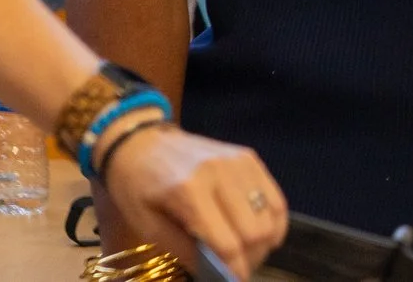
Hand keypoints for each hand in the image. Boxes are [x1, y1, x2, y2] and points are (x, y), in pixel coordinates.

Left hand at [99, 124, 287, 278]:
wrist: (141, 143)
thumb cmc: (136, 188)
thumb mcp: (147, 225)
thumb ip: (183, 249)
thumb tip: (215, 272)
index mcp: (189, 191)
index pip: (227, 243)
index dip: (234, 270)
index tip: (234, 281)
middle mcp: (221, 173)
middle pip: (255, 231)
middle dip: (251, 258)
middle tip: (237, 268)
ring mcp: (239, 162)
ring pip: (270, 215)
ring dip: (264, 242)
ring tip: (247, 252)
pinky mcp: (249, 157)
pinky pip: (275, 195)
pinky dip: (275, 220)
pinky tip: (266, 234)